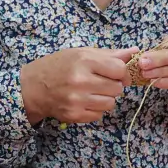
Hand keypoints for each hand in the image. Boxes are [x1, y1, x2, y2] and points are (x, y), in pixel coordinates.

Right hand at [20, 46, 137, 124]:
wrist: (32, 87)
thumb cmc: (58, 66)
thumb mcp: (81, 53)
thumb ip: (109, 54)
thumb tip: (135, 52)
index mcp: (84, 61)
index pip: (120, 70)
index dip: (121, 72)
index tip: (116, 73)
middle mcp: (81, 80)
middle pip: (117, 88)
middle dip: (113, 85)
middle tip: (100, 82)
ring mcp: (77, 100)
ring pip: (110, 103)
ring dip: (105, 98)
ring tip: (92, 92)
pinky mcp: (74, 115)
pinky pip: (99, 115)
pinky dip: (95, 109)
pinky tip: (85, 101)